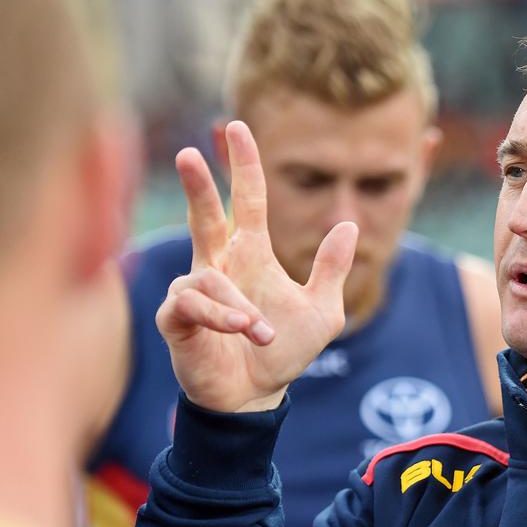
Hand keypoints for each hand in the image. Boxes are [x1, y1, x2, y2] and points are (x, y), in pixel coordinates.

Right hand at [156, 121, 357, 411]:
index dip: (243, 166)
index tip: (236, 128)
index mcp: (251, 255)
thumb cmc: (284, 352)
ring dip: (240, 306)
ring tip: (262, 332)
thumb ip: (332, 268)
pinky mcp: (176, 318)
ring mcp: (194, 291)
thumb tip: (350, 224)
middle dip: (198, 185)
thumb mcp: (323, 309)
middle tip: (189, 154)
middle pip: (204, 215)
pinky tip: (243, 331)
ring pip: (208, 277)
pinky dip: (222, 316)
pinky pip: (192, 304)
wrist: (257, 398)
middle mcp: (218, 265)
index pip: (245, 201)